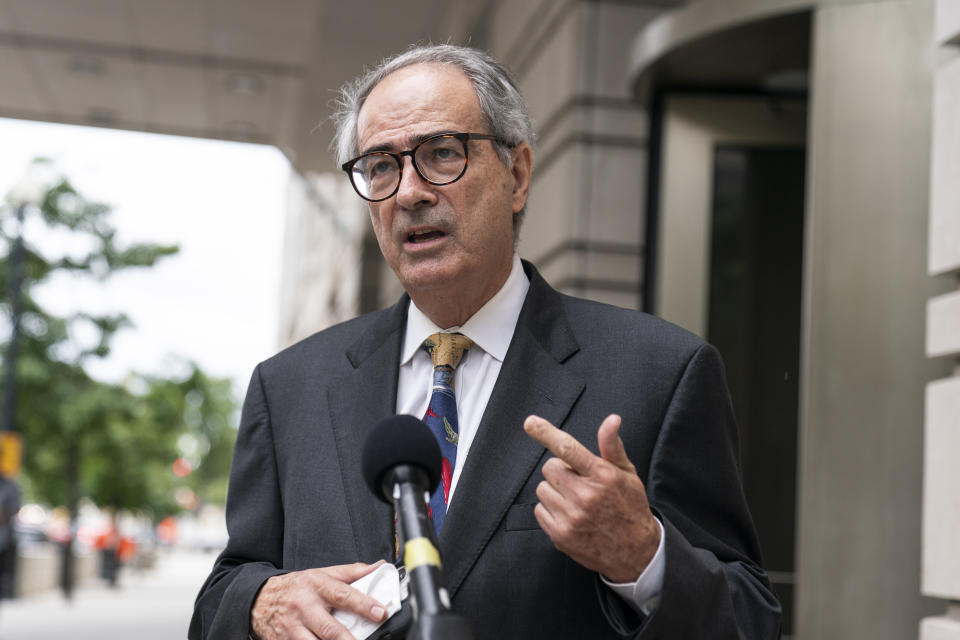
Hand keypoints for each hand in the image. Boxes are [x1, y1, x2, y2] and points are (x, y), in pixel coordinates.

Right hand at [251, 561, 387, 639]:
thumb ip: (352, 572)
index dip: (363, 604)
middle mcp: (304, 607)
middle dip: (348, 639)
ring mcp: (293, 628)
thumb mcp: (322, 573)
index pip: (343, 594)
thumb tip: (379, 567)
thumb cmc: (297, 586)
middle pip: (330, 628)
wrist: (260, 599)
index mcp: (316, 585)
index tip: (380, 612)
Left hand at [523, 414, 660, 582]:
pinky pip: (539, 510)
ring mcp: (572, 517)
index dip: (546, 433)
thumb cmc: (630, 507)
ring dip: (555, 491)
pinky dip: (550, 510)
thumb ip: (612, 446)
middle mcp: (585, 496)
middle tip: (579, 482)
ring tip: (577, 501)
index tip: (530, 423)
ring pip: (543, 488)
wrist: (636, 552)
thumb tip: (612, 419)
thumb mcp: (627, 474)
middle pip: (550, 467)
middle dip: (561, 471)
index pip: (569, 448)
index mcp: (602, 476)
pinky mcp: (561, 535)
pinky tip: (570, 515)